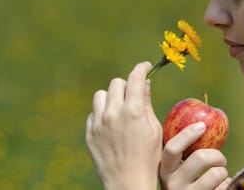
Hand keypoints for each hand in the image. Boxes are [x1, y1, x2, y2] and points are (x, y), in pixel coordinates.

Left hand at [86, 62, 162, 189]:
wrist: (128, 183)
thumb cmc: (149, 158)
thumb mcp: (154, 130)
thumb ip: (147, 104)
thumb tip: (144, 83)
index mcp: (133, 111)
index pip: (135, 78)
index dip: (142, 68)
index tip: (146, 66)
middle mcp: (113, 113)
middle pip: (116, 83)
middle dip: (127, 85)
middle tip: (134, 94)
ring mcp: (98, 123)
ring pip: (101, 96)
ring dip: (112, 97)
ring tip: (120, 109)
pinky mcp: (89, 134)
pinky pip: (93, 113)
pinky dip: (103, 114)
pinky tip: (112, 125)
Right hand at [159, 122, 230, 189]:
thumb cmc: (187, 182)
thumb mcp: (178, 169)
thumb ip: (183, 151)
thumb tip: (203, 121)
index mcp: (164, 169)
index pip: (172, 148)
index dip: (188, 134)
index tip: (203, 126)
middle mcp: (172, 184)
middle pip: (200, 157)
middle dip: (217, 155)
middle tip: (220, 160)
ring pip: (215, 173)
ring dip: (223, 171)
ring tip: (219, 176)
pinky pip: (223, 187)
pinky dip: (226, 184)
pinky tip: (219, 188)